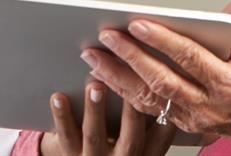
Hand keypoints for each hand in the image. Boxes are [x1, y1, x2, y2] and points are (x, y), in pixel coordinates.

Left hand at [41, 78, 177, 155]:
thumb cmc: (119, 153)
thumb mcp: (144, 149)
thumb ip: (156, 129)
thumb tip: (172, 91)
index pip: (161, 137)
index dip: (167, 115)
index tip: (169, 89)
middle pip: (131, 137)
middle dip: (132, 111)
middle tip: (132, 81)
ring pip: (95, 135)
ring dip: (95, 109)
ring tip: (96, 85)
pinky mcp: (70, 155)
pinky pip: (65, 136)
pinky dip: (61, 116)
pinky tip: (59, 97)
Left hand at [83, 0, 230, 142]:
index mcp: (229, 85)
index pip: (188, 58)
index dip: (160, 40)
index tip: (136, 24)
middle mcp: (210, 107)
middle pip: (160, 81)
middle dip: (128, 58)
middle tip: (105, 38)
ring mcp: (197, 121)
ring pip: (149, 100)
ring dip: (118, 79)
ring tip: (94, 59)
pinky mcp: (190, 127)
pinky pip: (153, 111)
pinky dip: (128, 95)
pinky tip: (110, 80)